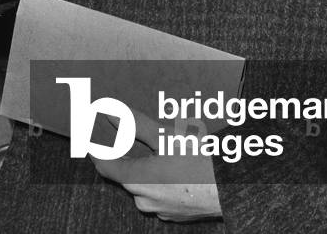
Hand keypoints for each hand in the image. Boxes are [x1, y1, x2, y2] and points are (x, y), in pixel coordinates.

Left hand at [94, 110, 221, 222]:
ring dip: (149, 167)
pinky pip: (161, 193)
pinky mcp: (176, 214)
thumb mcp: (167, 135)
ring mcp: (161, 210)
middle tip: (135, 136)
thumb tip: (111, 112)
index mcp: (138, 181)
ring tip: (165, 148)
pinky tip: (179, 165)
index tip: (91, 136)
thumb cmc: (201, 162)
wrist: (235, 188)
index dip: (96, 150)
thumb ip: (135, 124)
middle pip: (126, 174)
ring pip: (145, 184)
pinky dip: (164, 179)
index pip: (105, 166)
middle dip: (129, 155)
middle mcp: (145, 200)